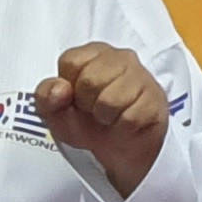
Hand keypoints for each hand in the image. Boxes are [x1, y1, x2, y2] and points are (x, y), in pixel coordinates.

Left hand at [34, 43, 169, 194]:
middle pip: (90, 81)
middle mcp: (120, 57)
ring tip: (109, 115)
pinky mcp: (156, 99)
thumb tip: (60, 89)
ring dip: (105, 117)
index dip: (68, 87)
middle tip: (93, 108)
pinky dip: (122, 128)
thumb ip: (46, 96)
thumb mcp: (54, 112)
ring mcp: (142, 76)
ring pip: (111, 100)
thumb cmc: (87, 122)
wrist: (118, 148)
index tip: (75, 96)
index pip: (71, 61)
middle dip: (87, 104)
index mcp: (92, 53)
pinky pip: (130, 118)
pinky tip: (124, 122)